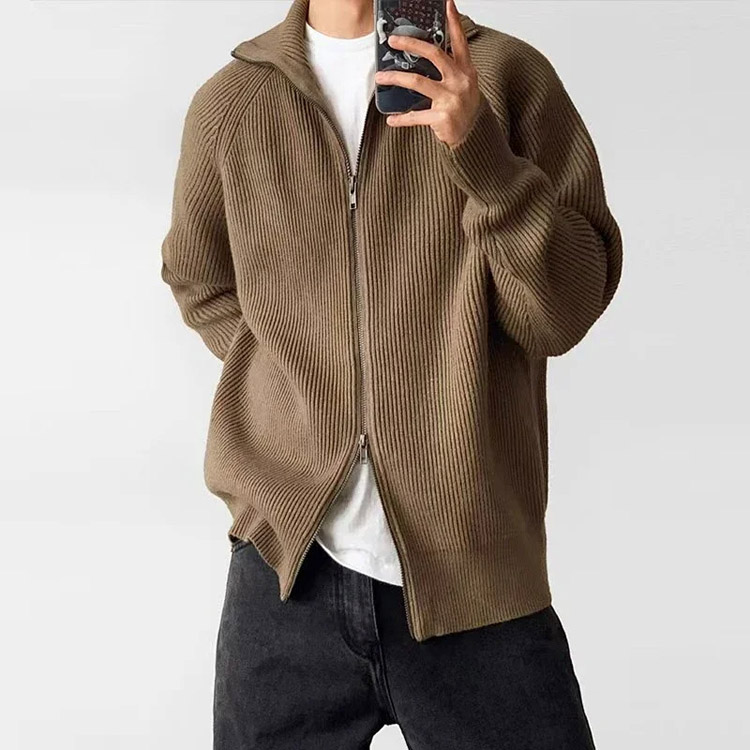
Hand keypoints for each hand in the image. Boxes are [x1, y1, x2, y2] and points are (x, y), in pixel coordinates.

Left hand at [374, 0, 481, 147]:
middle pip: (433, 54)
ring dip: (395, 79)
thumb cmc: (465, 109)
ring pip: (418, 82)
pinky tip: (391, 119)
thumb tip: (426, 54)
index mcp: (466, 70)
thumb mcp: (464, 84)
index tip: (446, 3)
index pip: (459, 41)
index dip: (453, 21)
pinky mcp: (442, 117)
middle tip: (393, 40)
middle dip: (411, 44)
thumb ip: (450, 69)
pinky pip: (416, 116)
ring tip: (380, 77)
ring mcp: (451, 99)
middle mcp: (460, 81)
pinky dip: (402, 119)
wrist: (474, 137)